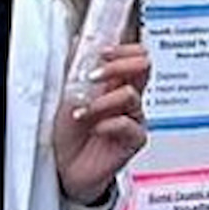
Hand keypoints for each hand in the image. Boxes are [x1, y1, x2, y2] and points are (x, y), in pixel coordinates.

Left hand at [52, 42, 151, 204]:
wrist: (64, 169)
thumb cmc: (66, 134)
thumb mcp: (65, 94)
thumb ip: (76, 68)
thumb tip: (78, 40)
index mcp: (115, 83)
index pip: (135, 55)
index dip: (122, 49)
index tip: (102, 53)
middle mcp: (128, 98)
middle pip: (144, 66)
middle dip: (117, 66)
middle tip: (94, 76)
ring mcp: (133, 118)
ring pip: (131, 95)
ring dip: (100, 101)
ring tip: (81, 112)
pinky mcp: (134, 140)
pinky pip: (129, 124)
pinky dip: (107, 124)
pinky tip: (94, 130)